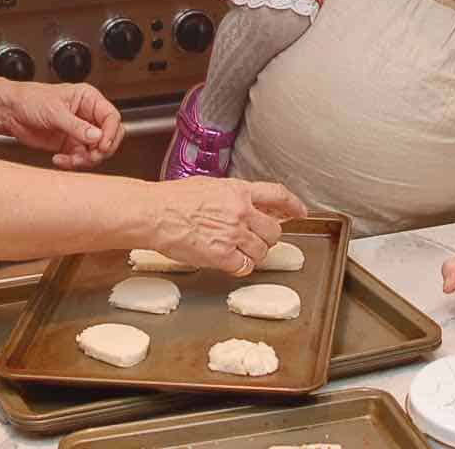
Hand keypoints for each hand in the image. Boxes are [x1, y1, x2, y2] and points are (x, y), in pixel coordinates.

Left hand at [0, 80, 122, 169]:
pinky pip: (80, 158)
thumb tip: (97, 136)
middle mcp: (87, 116)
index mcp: (88, 100)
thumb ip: (77, 126)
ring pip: (96, 151)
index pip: (111, 117)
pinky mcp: (69, 145)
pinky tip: (59, 159)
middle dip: (101, 149)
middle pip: (109, 136)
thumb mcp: (54, 111)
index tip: (102, 145)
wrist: (10, 112)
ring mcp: (79, 132)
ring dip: (86, 159)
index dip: (110, 132)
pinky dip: (72, 163)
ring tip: (71, 159)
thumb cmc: (30, 99)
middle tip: (90, 155)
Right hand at [150, 178, 307, 274]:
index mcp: (238, 191)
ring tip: (238, 251)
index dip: (294, 205)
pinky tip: (229, 262)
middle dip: (268, 237)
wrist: (154, 213)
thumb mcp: (209, 186)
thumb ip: (232, 196)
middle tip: (256, 240)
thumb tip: (246, 204)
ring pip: (262, 251)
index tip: (300, 212)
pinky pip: (244, 267)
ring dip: (254, 254)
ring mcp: (233, 234)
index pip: (278, 195)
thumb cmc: (173, 199)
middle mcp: (240, 211)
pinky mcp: (222, 255)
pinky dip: (240, 267)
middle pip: (274, 230)